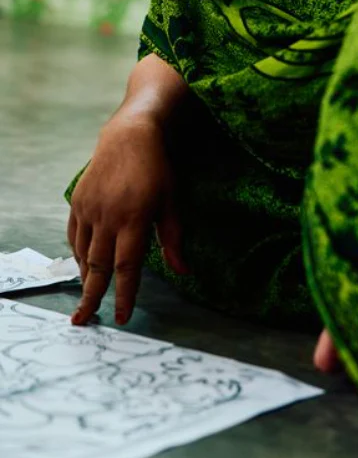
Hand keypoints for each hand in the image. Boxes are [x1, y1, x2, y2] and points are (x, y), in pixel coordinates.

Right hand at [67, 114, 186, 326]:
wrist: (129, 137)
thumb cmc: (157, 169)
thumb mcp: (172, 202)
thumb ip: (173, 239)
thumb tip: (183, 272)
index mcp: (134, 219)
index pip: (127, 267)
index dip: (125, 294)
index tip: (122, 316)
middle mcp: (108, 217)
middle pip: (98, 267)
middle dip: (92, 296)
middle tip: (84, 320)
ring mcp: (89, 210)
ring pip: (84, 254)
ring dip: (86, 277)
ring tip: (88, 296)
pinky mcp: (78, 203)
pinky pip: (74, 237)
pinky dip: (78, 254)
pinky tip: (84, 265)